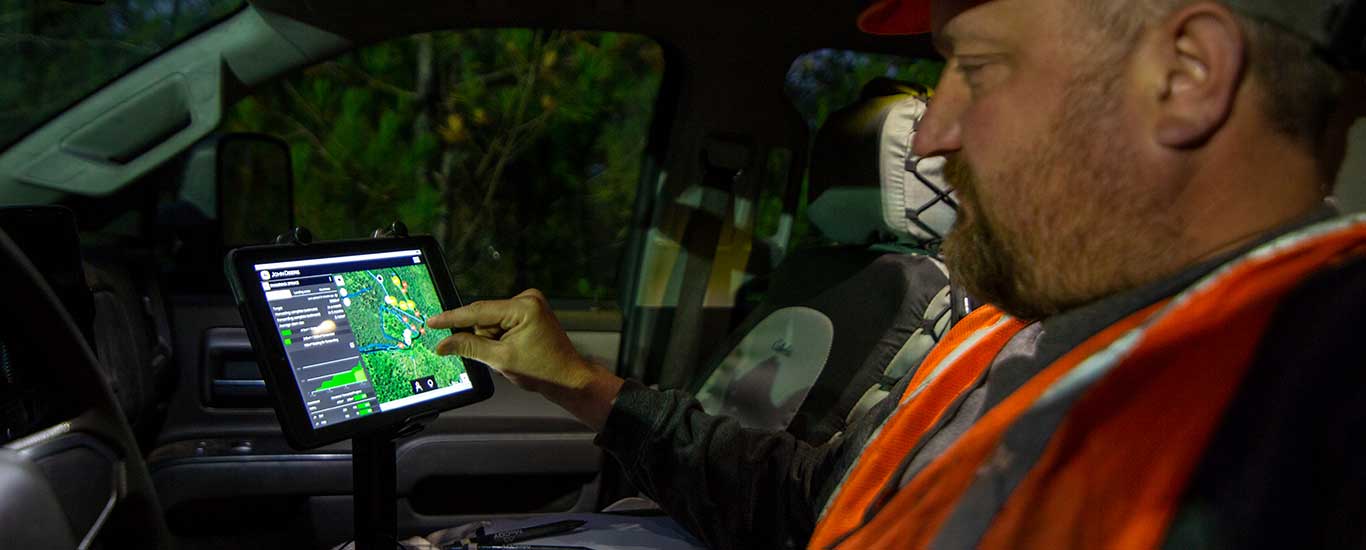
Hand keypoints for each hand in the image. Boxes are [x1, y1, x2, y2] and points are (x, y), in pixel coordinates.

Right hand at [427, 289, 623, 429]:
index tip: (432, 321)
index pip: (478, 310)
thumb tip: (443, 343)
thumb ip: (469, 348)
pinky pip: (501, 324)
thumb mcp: (500, 360)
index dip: (452, 318)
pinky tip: (513, 350)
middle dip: (483, 338)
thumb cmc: (544, 370)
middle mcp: (527, 299)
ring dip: (492, 341)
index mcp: (524, 306)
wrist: (568, 378)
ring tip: (511, 355)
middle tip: (498, 356)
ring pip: (491, 322)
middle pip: (484, 318)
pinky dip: (499, 339)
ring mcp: (529, 304)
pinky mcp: (528, 312)